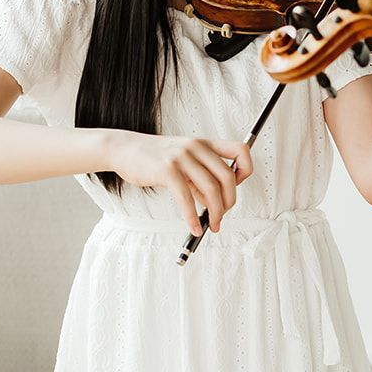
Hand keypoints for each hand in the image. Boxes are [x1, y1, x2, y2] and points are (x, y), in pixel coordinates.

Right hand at [107, 131, 252, 234]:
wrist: (125, 149)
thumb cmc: (155, 157)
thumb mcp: (183, 162)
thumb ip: (200, 178)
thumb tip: (214, 203)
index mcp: (205, 143)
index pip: (240, 149)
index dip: (245, 169)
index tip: (236, 186)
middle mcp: (197, 147)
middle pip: (228, 177)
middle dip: (229, 202)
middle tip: (222, 216)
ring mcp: (182, 157)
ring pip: (211, 189)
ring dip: (215, 213)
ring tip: (212, 225)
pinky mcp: (167, 170)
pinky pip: (187, 198)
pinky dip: (193, 217)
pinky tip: (194, 227)